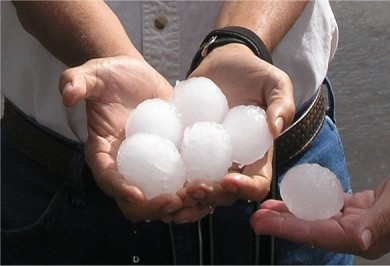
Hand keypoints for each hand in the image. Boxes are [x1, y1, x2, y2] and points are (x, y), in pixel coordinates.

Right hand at [59, 55, 183, 220]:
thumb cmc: (110, 77)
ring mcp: (152, 164)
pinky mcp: (172, 157)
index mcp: (105, 154)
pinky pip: (183, 178)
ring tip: (199, 195)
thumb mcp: (93, 75)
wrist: (135, 77)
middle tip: (176, 200)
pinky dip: (196, 185)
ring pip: (163, 196)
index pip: (107, 178)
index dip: (119, 189)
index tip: (137, 194)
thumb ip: (77, 82)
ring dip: (181, 203)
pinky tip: (213, 182)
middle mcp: (128, 165)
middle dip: (154, 206)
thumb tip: (68, 95)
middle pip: (136, 201)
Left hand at [167, 44, 294, 222]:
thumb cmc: (253, 74)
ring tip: (174, 197)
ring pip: (200, 190)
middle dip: (211, 197)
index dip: (246, 188)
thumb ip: (282, 104)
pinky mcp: (186, 148)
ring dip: (188, 201)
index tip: (228, 179)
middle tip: (194, 189)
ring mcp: (207, 158)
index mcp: (256, 155)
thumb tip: (275, 129)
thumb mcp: (275, 83)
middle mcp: (232, 162)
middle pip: (225, 194)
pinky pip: (178, 170)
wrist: (223, 63)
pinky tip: (155, 186)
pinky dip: (169, 183)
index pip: (257, 182)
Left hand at [251, 168, 389, 259]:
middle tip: (255, 217)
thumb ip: (381, 220)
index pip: (316, 234)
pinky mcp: (359, 209)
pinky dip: (310, 200)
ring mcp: (357, 221)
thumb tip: (360, 241)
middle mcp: (356, 234)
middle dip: (281, 223)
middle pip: (310, 228)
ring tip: (267, 207)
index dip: (286, 229)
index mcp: (363, 237)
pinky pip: (329, 206)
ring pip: (317, 217)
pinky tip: (295, 197)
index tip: (261, 223)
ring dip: (292, 212)